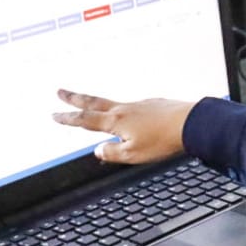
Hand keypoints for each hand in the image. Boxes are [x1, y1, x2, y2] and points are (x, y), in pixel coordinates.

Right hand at [53, 89, 194, 164]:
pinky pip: (132, 106)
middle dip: (74, 98)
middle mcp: (125, 109)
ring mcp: (139, 104)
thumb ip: (112, 152)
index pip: (85, 120)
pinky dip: (122, 108)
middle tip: (60, 91)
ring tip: (89, 103)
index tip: (54, 114)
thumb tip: (97, 149)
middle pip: (94, 102)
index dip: (68, 118)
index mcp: (116, 121)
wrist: (191, 123)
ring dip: (97, 102)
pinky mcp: (153, 104)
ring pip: (112, 102)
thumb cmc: (164, 140)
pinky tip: (130, 115)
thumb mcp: (133, 154)